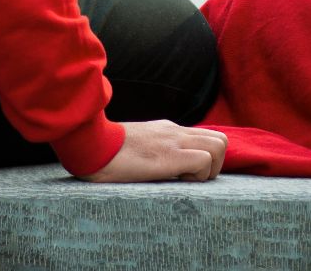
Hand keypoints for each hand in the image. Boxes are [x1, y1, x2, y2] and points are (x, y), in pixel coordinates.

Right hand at [81, 119, 227, 182]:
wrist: (89, 145)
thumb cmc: (103, 152)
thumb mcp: (133, 146)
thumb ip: (149, 149)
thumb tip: (155, 166)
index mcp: (166, 130)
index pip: (204, 138)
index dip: (204, 159)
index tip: (185, 175)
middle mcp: (175, 131)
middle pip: (220, 140)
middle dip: (215, 164)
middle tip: (190, 178)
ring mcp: (174, 141)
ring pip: (219, 147)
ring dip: (209, 169)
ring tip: (183, 179)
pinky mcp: (170, 156)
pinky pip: (204, 162)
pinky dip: (197, 176)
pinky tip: (174, 180)